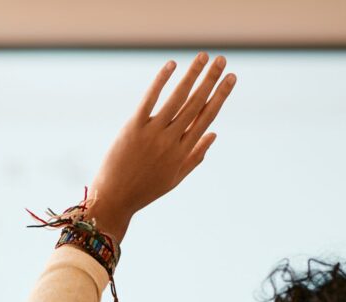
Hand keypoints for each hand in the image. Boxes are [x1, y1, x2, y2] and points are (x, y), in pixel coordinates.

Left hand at [87, 53, 235, 240]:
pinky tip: (172, 65)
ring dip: (192, 75)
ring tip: (203, 57)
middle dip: (211, 80)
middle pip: (196, 104)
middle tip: (222, 60)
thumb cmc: (144, 190)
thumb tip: (214, 134)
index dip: (220, 96)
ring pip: (177, 99)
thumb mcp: (174, 178)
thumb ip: (195, 156)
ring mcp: (152, 133)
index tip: (231, 78)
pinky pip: (149, 100)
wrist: (114, 199)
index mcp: (183, 152)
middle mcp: (171, 141)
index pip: (207, 117)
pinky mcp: (133, 128)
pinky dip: (161, 81)